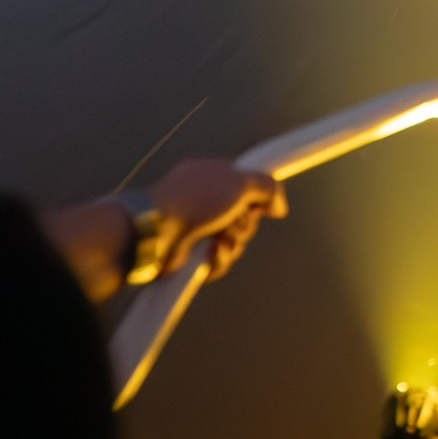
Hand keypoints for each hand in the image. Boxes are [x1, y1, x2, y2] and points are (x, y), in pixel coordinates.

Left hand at [151, 158, 284, 280]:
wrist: (157, 230)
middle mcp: (207, 201)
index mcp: (214, 178)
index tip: (258, 205)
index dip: (257, 199)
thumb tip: (280, 206)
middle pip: (245, 216)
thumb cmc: (197, 198)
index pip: (247, 188)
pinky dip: (219, 258)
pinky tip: (209, 253)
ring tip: (218, 240)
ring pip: (235, 240)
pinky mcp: (193, 254)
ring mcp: (199, 228)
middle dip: (245, 224)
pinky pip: (220, 260)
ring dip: (233, 242)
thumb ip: (267, 187)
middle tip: (233, 223)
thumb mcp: (239, 181)